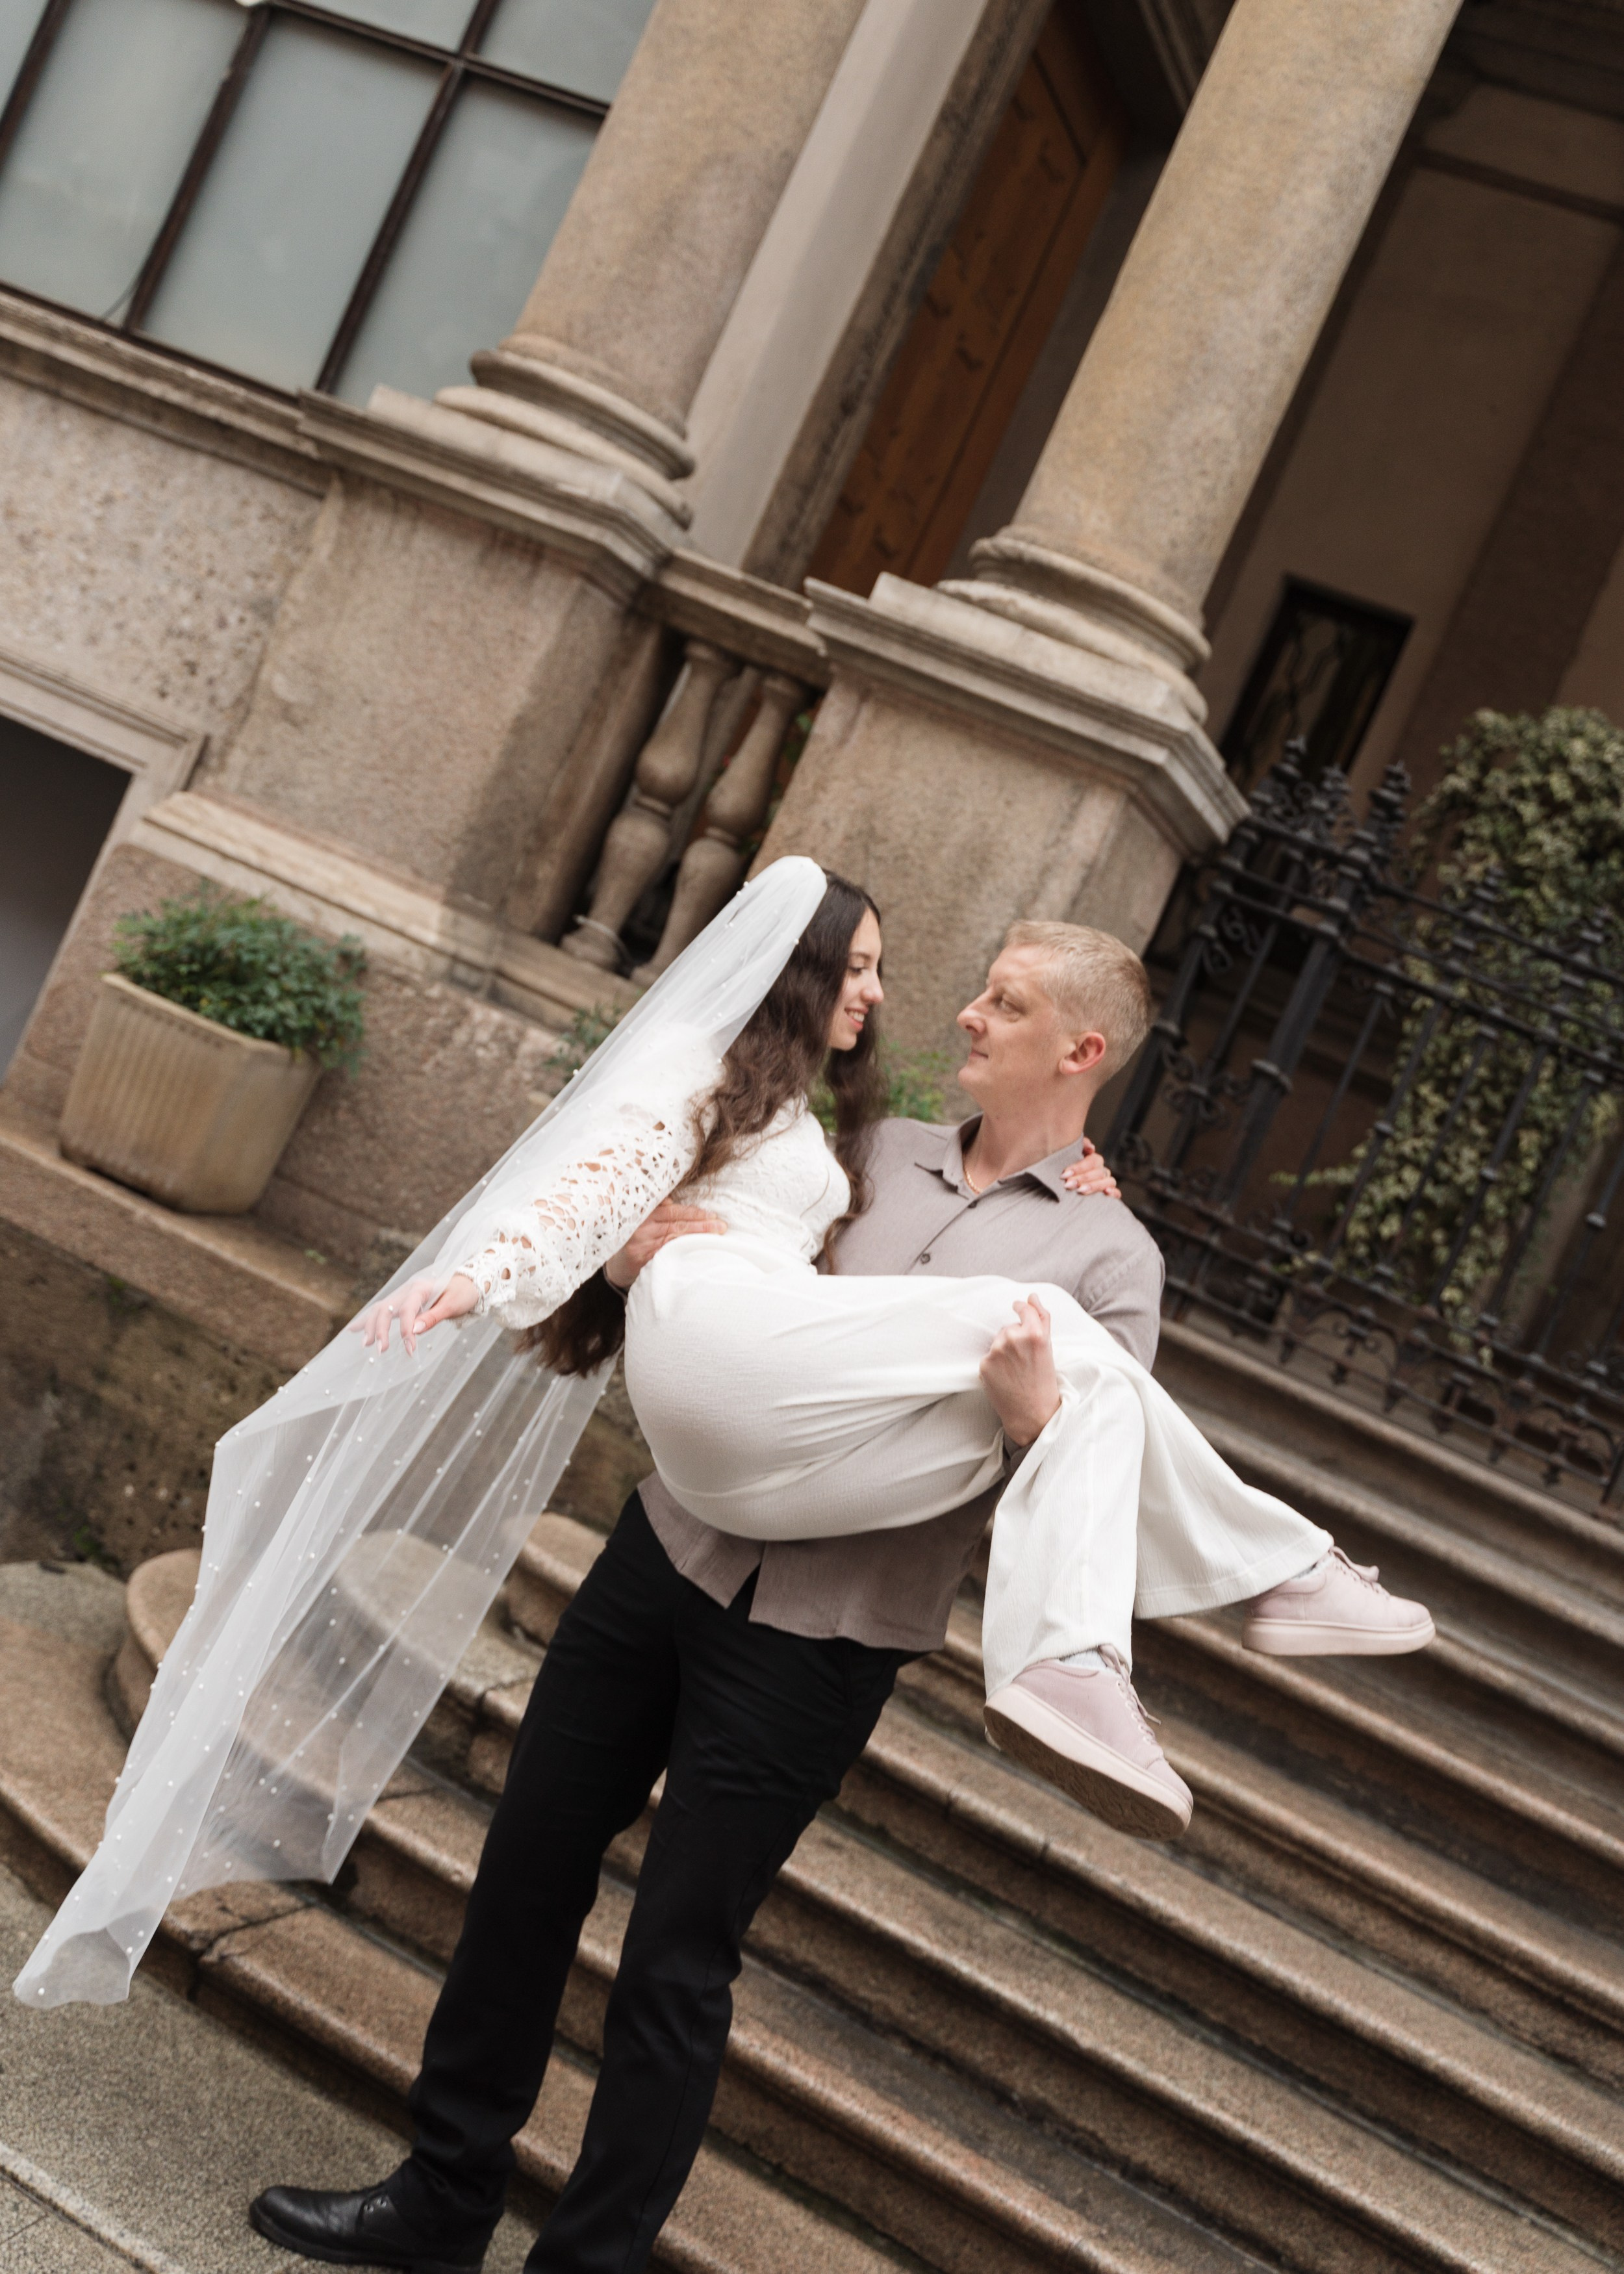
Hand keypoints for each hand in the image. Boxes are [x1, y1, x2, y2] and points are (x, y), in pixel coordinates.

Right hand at [352, 1272, 478, 1354]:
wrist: (467, 1282)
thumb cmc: (463, 1294)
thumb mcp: (453, 1305)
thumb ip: (433, 1317)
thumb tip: (414, 1331)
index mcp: (421, 1288)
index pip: (407, 1310)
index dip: (406, 1330)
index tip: (410, 1349)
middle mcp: (407, 1290)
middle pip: (386, 1308)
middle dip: (380, 1330)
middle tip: (380, 1351)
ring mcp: (402, 1295)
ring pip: (379, 1309)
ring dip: (370, 1327)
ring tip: (366, 1345)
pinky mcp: (400, 1301)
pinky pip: (380, 1310)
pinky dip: (367, 1320)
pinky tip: (354, 1329)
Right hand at [605, 1200, 727, 1291]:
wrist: (617, 1264)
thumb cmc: (637, 1237)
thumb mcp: (643, 1219)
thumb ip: (657, 1208)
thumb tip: (672, 1198)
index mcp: (643, 1212)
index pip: (672, 1210)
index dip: (693, 1212)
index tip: (712, 1215)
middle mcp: (640, 1226)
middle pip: (676, 1223)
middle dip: (701, 1223)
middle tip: (721, 1226)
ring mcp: (640, 1243)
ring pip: (673, 1238)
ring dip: (696, 1236)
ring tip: (715, 1236)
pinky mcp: (641, 1259)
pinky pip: (666, 1253)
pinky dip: (682, 1251)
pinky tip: (697, 1251)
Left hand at [979, 1295, 1061, 1449]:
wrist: (1033, 1413)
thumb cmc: (1045, 1380)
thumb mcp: (1049, 1348)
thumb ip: (1042, 1318)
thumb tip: (1032, 1296)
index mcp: (1034, 1333)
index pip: (1023, 1308)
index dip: (1021, 1307)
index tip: (1018, 1307)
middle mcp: (1013, 1339)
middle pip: (1009, 1327)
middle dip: (1016, 1338)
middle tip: (1026, 1360)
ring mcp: (996, 1352)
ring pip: (998, 1340)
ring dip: (1004, 1350)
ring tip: (1016, 1370)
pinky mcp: (984, 1364)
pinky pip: (989, 1355)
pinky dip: (995, 1363)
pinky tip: (1006, 1376)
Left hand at [1062, 1138, 1118, 1199]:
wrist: (1063, 1187)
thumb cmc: (1066, 1170)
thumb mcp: (1069, 1155)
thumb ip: (1081, 1145)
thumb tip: (1091, 1148)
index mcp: (1094, 1161)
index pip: (1092, 1162)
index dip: (1079, 1168)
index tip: (1065, 1174)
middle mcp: (1102, 1171)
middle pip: (1099, 1173)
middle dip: (1082, 1178)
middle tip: (1068, 1184)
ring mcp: (1107, 1183)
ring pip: (1108, 1182)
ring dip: (1094, 1186)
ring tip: (1080, 1190)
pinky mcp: (1110, 1195)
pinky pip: (1117, 1193)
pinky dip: (1114, 1192)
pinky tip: (1106, 1192)